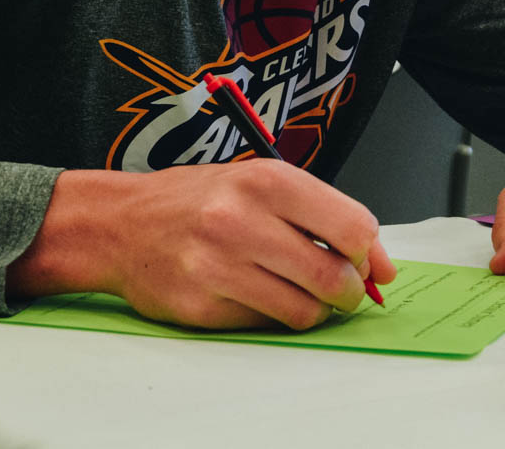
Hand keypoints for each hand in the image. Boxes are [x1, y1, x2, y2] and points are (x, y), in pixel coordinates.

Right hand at [11, 161, 395, 330]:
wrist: (121, 223)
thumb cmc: (200, 199)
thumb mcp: (262, 184)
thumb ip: (324, 217)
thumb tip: (383, 268)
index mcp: (267, 180)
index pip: (353, 227)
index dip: (368, 253)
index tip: (364, 262)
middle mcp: (242, 220)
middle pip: (333, 276)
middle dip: (348, 291)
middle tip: (339, 288)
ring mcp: (218, 267)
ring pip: (304, 311)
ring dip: (313, 309)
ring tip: (295, 290)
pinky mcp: (202, 307)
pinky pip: (265, 325)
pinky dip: (272, 316)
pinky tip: (253, 293)